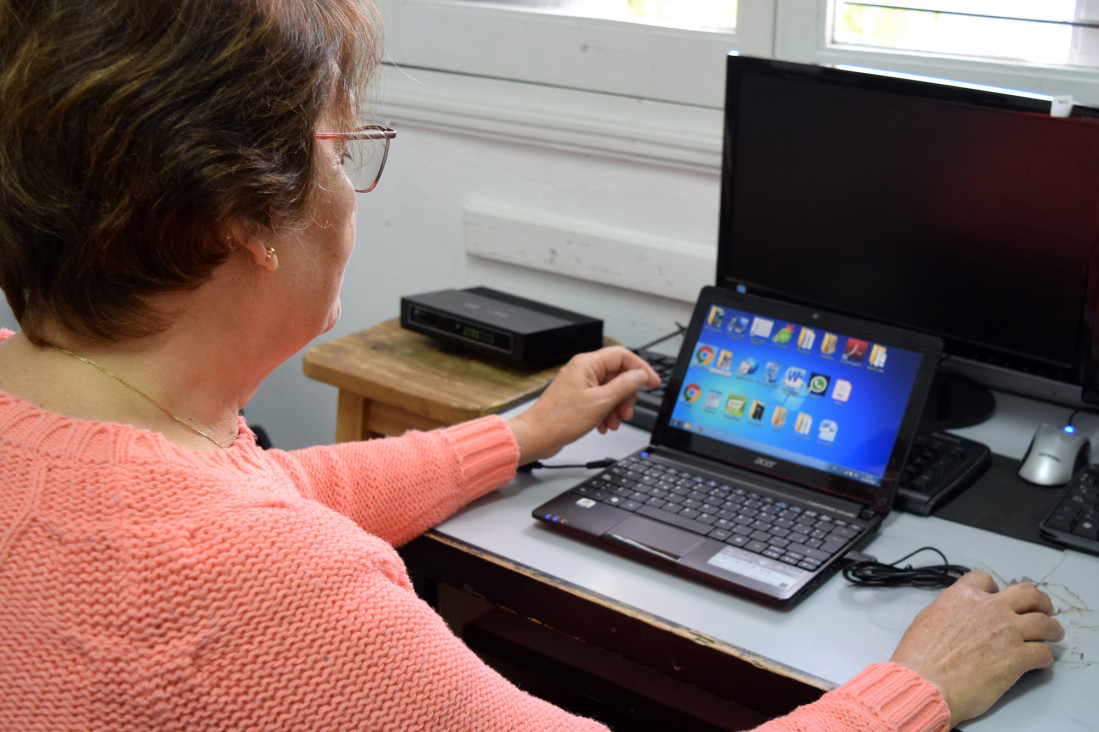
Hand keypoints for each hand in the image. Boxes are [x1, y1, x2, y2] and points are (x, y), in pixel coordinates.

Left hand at [507, 346, 660, 463]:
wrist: (537, 436)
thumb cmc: (559, 419)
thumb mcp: (600, 402)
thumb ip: (624, 386)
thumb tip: (640, 376)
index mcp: (587, 364)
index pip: (623, 356)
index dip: (641, 368)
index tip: (652, 383)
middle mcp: (583, 371)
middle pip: (618, 375)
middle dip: (626, 396)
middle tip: (626, 412)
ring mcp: (580, 385)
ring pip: (610, 390)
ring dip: (617, 408)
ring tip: (613, 423)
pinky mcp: (577, 398)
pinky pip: (600, 400)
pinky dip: (606, 413)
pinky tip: (603, 425)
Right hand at [889, 570, 1063, 727]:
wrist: (925, 682)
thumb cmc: (919, 659)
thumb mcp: (926, 620)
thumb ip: (948, 611)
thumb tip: (956, 616)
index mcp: (963, 597)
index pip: (985, 580)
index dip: (995, 588)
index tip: (999, 596)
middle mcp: (989, 608)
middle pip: (1027, 594)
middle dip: (1039, 601)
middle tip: (1042, 608)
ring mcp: (1007, 631)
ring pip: (1044, 622)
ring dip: (1052, 628)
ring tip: (1053, 633)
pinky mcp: (1018, 657)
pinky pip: (1043, 653)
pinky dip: (1046, 657)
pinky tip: (1041, 661)